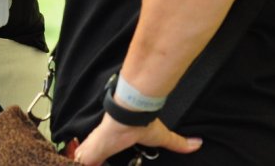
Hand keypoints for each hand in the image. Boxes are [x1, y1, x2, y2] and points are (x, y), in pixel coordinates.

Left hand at [72, 116, 200, 164]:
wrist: (130, 113)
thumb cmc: (143, 123)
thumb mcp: (161, 137)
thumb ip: (177, 143)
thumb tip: (198, 143)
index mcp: (109, 143)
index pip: (96, 155)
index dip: (94, 159)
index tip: (97, 163)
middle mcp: (97, 146)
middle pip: (83, 159)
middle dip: (85, 162)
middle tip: (86, 165)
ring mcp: (91, 149)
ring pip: (78, 161)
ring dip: (79, 162)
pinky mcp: (89, 152)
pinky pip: (79, 162)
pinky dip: (77, 165)